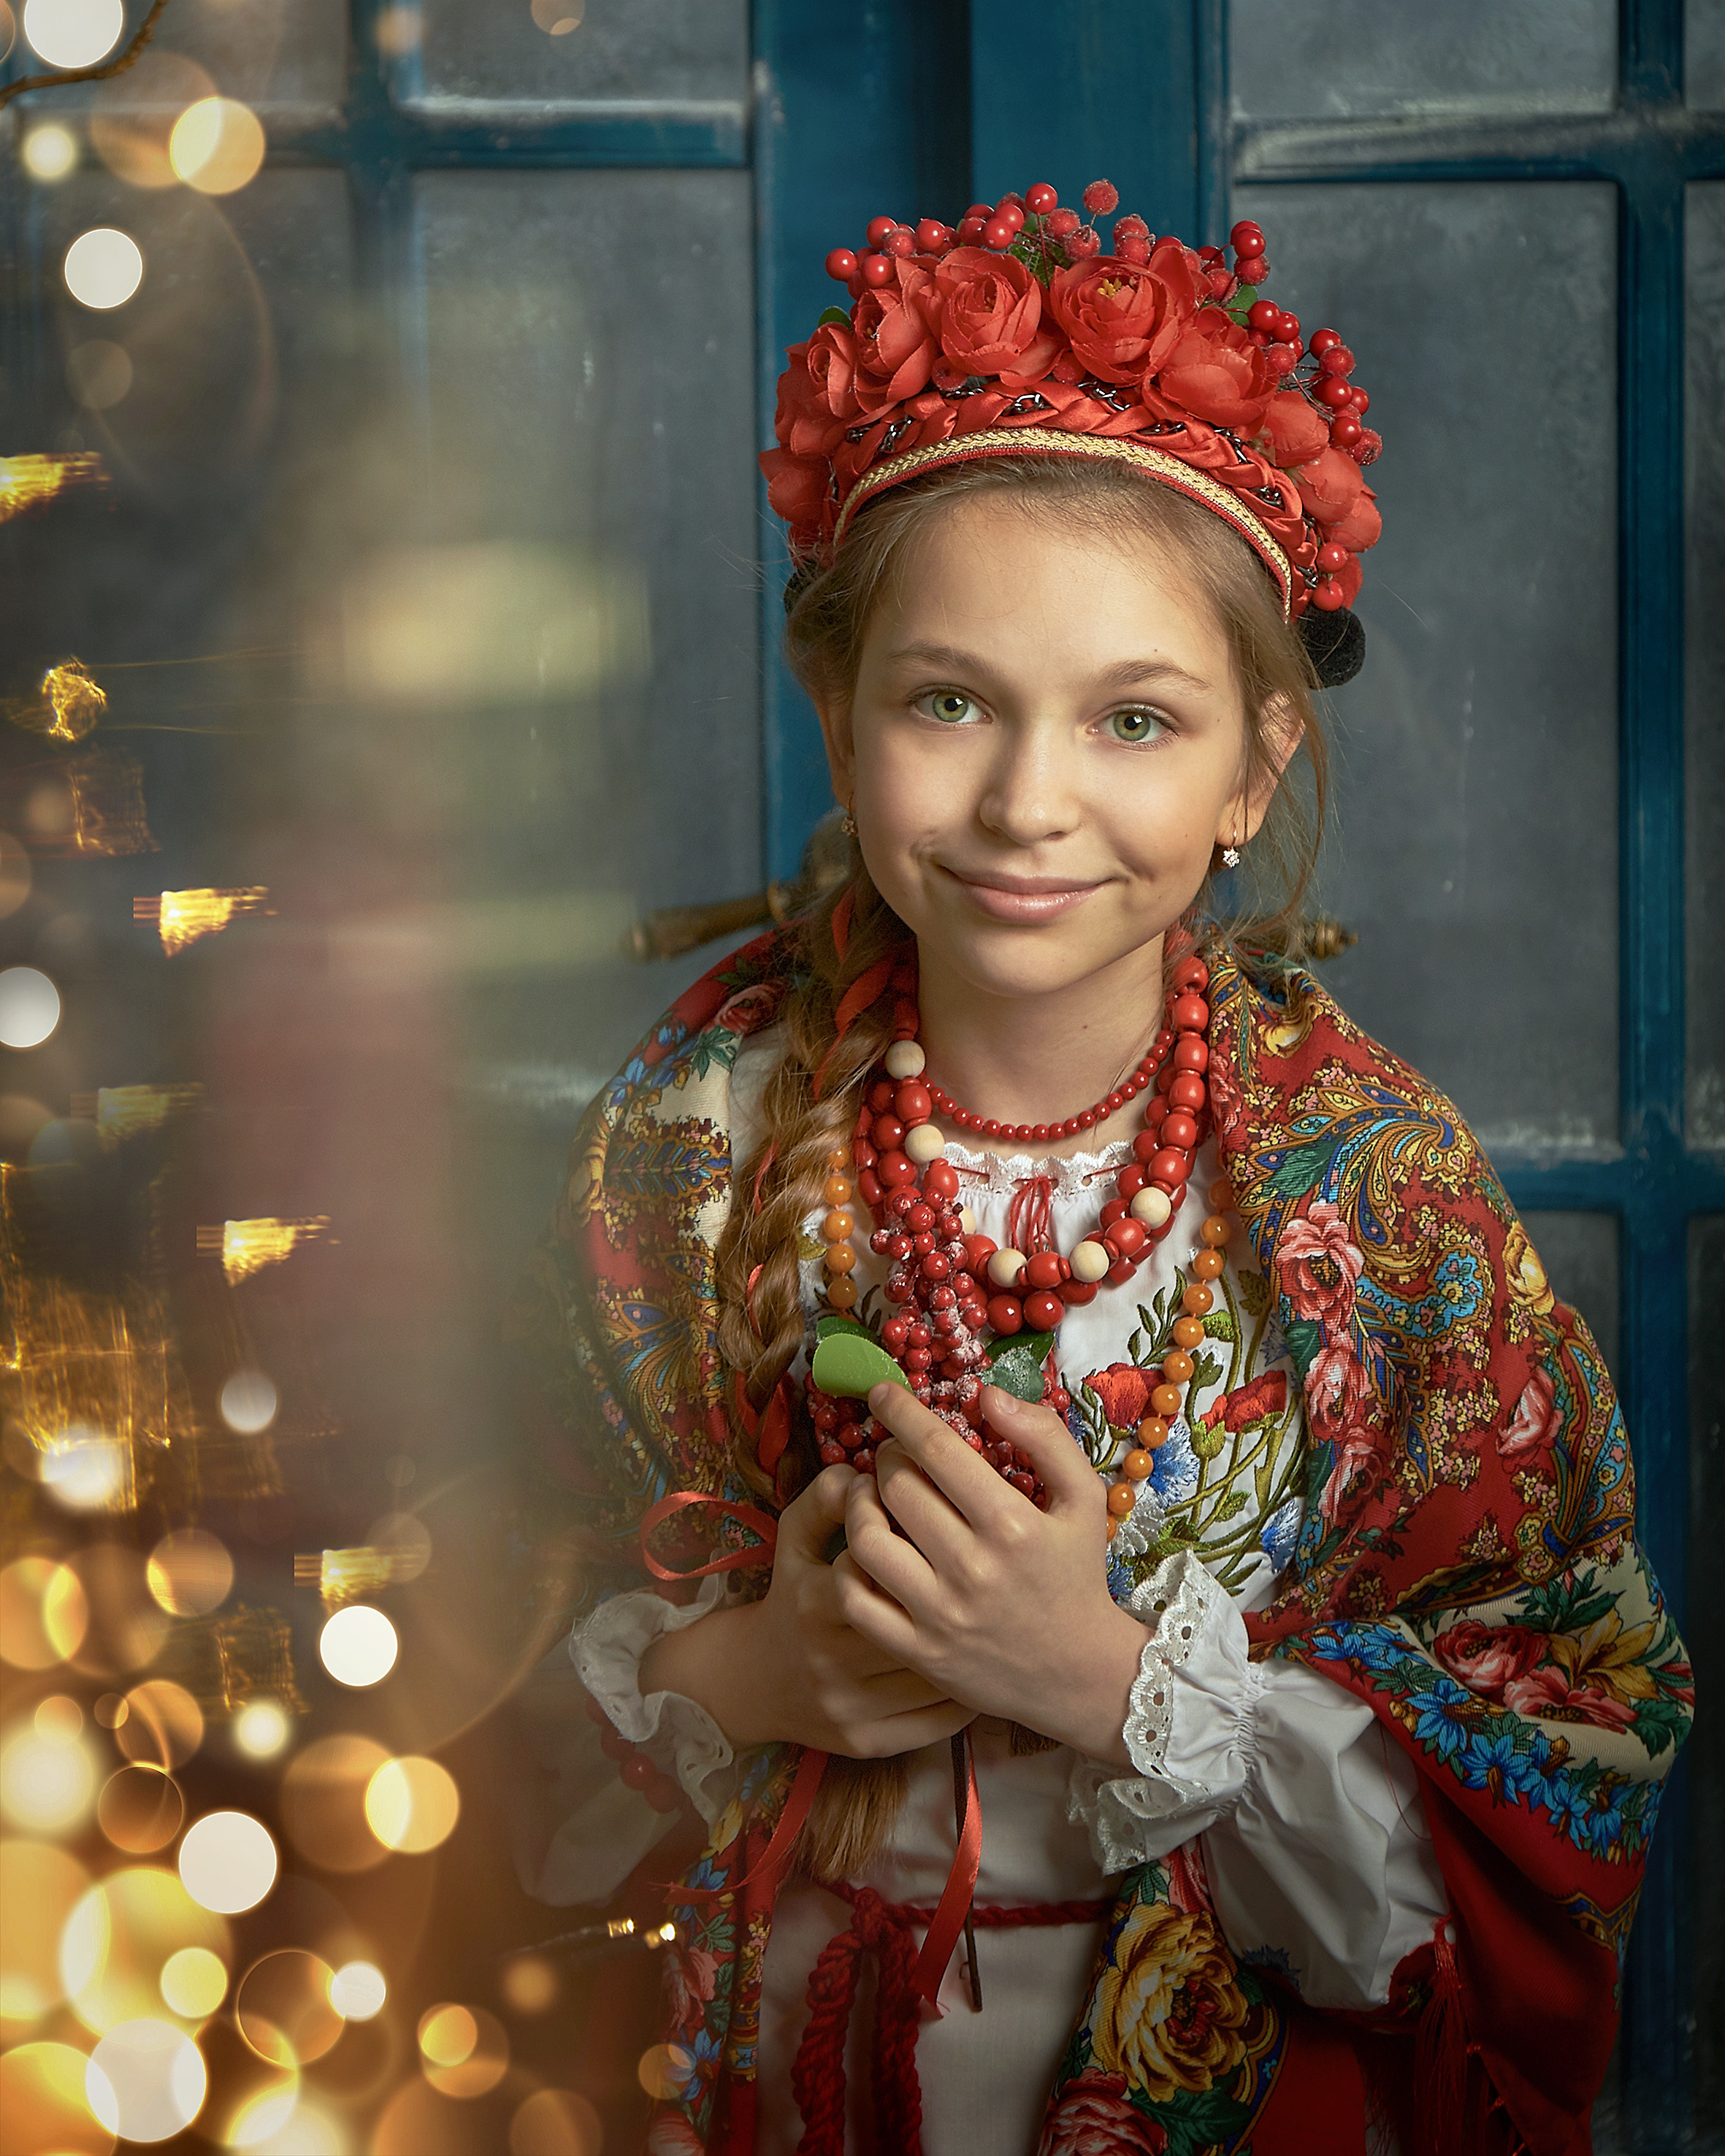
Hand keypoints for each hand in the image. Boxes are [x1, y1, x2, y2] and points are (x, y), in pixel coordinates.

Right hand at [639, 1464, 973, 1758]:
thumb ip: (826, 1497)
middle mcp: (831, 1659)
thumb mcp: (794, 1538)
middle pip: (914, 1621)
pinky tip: (980, 1664)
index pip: (880, 1566)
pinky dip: (966, 1693)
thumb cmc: (789, 1595)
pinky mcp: (870, 1743)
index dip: (917, 1545)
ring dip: (969, 1644)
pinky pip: (937, 1720)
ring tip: (994, 1616)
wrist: (752, 1683)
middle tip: (986, 1574)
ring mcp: (852, 1707)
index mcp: (815, 1602)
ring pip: (933, 1672)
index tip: (941, 1532)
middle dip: (951, 1595)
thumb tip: (866, 1472)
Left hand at [837, 1386, 1149, 1765]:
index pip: (935, 1448)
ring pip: (867, 1539)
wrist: (1079, 1673)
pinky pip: (857, 1598)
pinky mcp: (918, 1651)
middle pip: (896, 1487)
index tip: (882, 1393)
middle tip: (893, 1455)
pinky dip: (849, 1565)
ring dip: (858, 1504)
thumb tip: (989, 1395)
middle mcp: (972, 1567)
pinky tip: (867, 1548)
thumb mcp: (1084, 1498)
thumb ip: (1044, 1436)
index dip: (900, 1411)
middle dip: (885, 1456)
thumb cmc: (1076, 1575)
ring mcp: (941, 1613)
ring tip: (870, 1495)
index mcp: (1012, 1523)